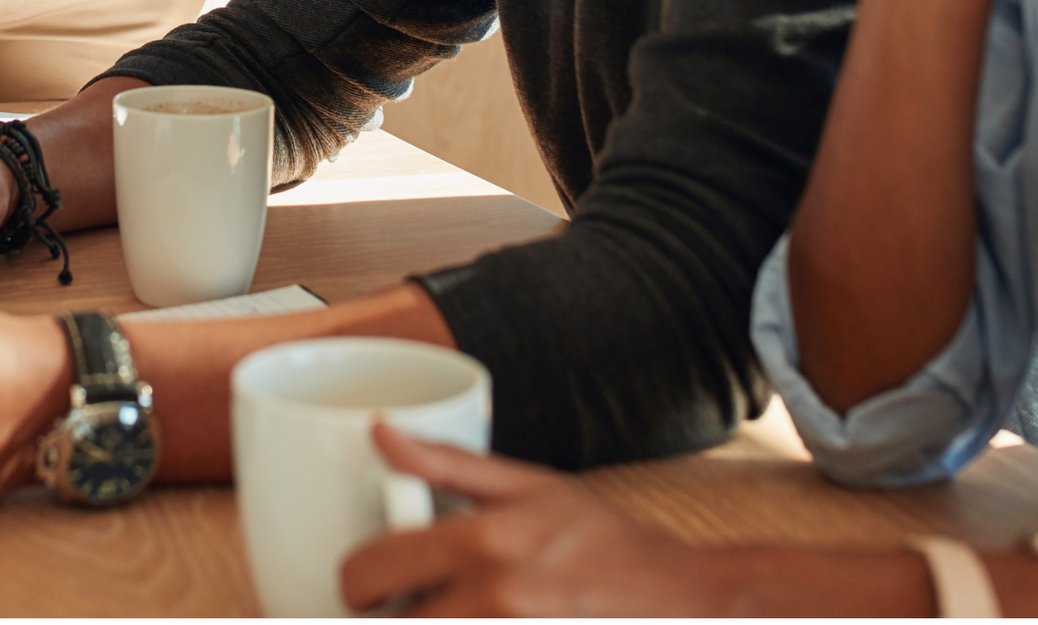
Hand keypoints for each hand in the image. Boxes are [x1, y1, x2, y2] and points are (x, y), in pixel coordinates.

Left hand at [339, 425, 725, 616]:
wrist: (682, 599)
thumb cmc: (603, 540)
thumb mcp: (530, 484)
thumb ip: (447, 462)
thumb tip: (378, 431)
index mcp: (484, 540)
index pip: (375, 567)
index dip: (355, 580)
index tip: (363, 585)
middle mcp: (494, 596)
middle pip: (391, 624)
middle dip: (376, 618)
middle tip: (385, 610)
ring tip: (423, 612)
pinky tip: (465, 621)